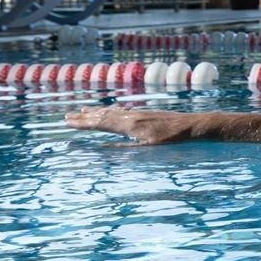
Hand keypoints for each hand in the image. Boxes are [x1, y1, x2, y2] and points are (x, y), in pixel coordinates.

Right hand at [64, 107, 193, 143]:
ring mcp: (139, 114)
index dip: (84, 123)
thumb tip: (103, 149)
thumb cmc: (173, 141)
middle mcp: (132, 116)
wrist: (193, 126)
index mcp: (130, 125)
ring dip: (96, 112)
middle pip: (103, 115)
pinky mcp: (147, 114)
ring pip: (113, 112)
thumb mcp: (148, 149)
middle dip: (85, 117)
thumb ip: (124, 149)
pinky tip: (112, 112)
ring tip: (84, 111)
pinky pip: (123, 111)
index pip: (101, 123)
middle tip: (67, 116)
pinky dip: (112, 111)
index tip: (68, 121)